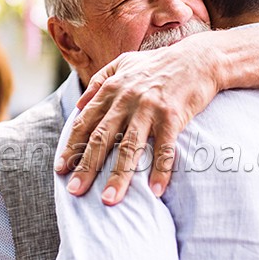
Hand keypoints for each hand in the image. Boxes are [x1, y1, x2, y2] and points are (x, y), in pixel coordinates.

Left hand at [55, 39, 219, 203]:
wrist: (198, 58)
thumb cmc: (158, 63)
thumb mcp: (123, 63)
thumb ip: (99, 81)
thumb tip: (79, 104)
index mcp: (112, 89)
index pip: (85, 122)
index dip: (71, 146)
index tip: (61, 168)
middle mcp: (126, 100)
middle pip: (102, 139)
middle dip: (86, 167)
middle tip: (74, 191)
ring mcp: (149, 109)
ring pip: (130, 147)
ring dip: (119, 176)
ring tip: (109, 200)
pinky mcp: (173, 117)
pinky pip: (164, 149)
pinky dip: (160, 171)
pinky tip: (155, 191)